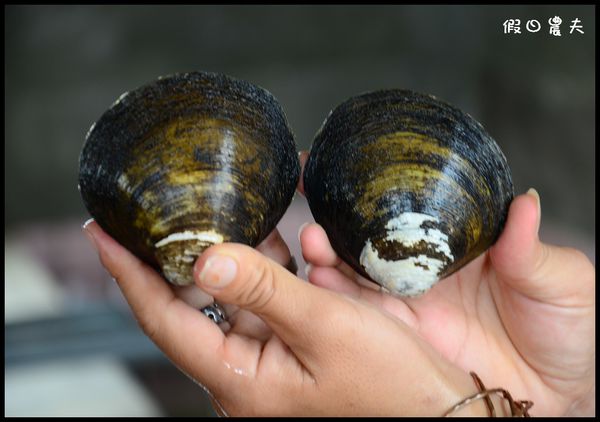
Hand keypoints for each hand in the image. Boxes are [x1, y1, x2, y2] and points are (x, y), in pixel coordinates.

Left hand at [83, 226, 488, 415]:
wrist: (442, 413)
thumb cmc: (393, 387)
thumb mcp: (327, 328)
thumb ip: (265, 289)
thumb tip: (203, 259)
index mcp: (240, 379)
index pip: (163, 318)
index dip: (127, 273)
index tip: (100, 232)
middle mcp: (246, 372)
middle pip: (193, 305)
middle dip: (180, 257)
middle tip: (164, 213)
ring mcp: (270, 361)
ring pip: (233, 297)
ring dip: (232, 258)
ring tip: (226, 217)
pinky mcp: (294, 348)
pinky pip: (267, 301)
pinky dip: (268, 270)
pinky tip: (278, 243)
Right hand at [298, 154, 594, 415]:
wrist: (555, 393)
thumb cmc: (565, 330)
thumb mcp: (561, 280)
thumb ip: (533, 248)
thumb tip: (524, 204)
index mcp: (455, 245)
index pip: (408, 207)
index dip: (374, 187)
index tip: (338, 162)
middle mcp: (422, 270)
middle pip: (367, 238)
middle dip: (334, 216)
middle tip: (313, 199)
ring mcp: (406, 304)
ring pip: (353, 274)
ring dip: (326, 256)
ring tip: (312, 241)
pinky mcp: (397, 337)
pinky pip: (358, 316)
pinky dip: (333, 299)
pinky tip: (320, 282)